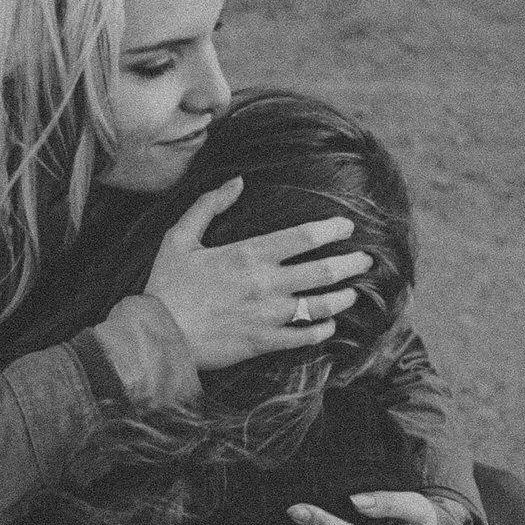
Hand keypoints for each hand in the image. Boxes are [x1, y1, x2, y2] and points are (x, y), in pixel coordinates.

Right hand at [143, 177, 373, 372]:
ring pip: (321, 306)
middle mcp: (267, 283)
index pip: (305, 236)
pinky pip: (304, 337)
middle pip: (324, 270)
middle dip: (351, 264)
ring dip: (343, 298)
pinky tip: (329, 326)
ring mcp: (269, 315)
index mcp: (250, 253)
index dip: (332, 229)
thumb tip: (236, 181)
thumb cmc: (166, 286)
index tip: (346, 227)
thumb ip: (209, 205)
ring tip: (353, 293)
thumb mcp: (179, 237)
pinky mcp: (264, 343)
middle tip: (365, 261)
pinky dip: (322, 331)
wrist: (158, 336)